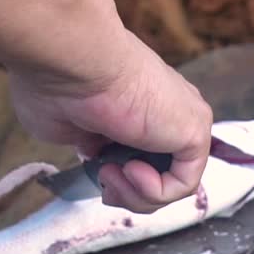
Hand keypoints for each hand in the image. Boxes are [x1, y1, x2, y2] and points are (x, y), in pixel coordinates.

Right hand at [7, 29, 213, 212]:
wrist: (71, 59)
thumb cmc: (58, 83)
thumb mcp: (69, 126)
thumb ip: (89, 142)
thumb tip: (97, 156)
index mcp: (140, 104)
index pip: (144, 154)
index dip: (121, 178)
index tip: (94, 173)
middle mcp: (168, 110)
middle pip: (161, 173)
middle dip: (129, 192)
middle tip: (103, 181)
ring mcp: (184, 120)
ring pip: (172, 184)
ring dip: (135, 194)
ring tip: (110, 172)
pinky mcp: (195, 131)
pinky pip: (184, 183)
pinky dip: (153, 191)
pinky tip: (130, 168)